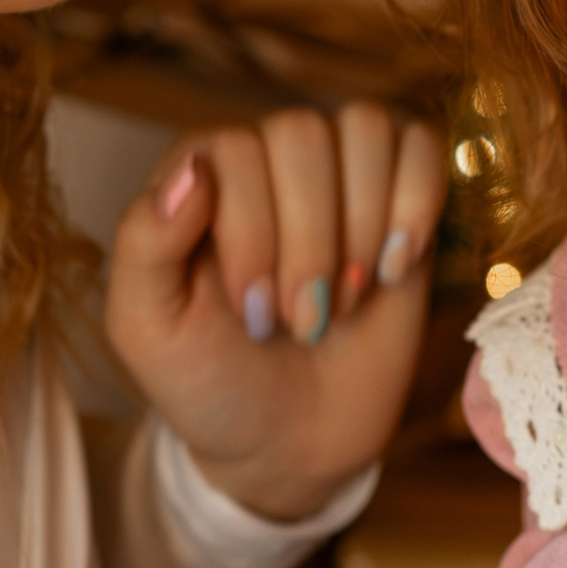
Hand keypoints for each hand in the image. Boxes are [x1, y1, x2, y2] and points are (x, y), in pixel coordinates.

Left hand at [105, 104, 445, 522]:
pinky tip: (395, 268)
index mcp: (196, 176)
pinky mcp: (402, 196)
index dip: (255, 234)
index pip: (236, 149)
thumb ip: (145, 245)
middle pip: (304, 134)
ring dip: (365, 225)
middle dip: (311, 242)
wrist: (292, 438)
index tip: (255, 316)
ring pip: (366, 129)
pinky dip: (418, 203)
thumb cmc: (212, 381)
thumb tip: (193, 172)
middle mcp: (267, 155)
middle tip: (303, 322)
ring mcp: (337, 172)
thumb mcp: (147, 330)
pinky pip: (422, 144)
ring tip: (347, 298)